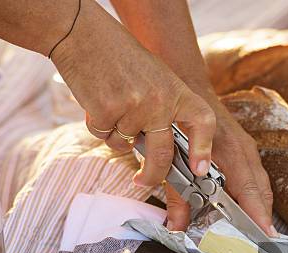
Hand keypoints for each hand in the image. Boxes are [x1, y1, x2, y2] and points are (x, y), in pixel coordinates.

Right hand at [50, 0, 213, 184]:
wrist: (84, 35)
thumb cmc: (120, 58)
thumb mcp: (156, 78)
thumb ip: (164, 109)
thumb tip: (165, 151)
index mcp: (176, 90)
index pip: (202, 121)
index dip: (204, 149)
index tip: (199, 169)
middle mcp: (159, 100)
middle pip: (162, 155)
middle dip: (152, 176)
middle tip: (143, 181)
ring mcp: (133, 107)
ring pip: (125, 145)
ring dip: (115, 134)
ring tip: (111, 103)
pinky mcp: (106, 111)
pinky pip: (104, 136)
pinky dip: (98, 127)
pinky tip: (97, 103)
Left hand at [165, 104, 276, 237]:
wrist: (189, 87)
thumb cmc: (180, 123)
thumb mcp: (174, 159)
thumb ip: (176, 195)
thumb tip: (175, 227)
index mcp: (229, 152)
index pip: (249, 190)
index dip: (258, 214)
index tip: (265, 235)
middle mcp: (244, 150)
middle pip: (261, 191)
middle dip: (264, 217)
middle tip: (266, 244)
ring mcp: (248, 149)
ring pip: (261, 185)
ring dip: (261, 208)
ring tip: (261, 234)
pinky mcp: (246, 149)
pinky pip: (257, 178)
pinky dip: (256, 197)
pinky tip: (251, 212)